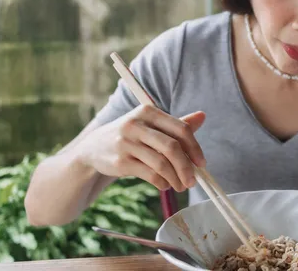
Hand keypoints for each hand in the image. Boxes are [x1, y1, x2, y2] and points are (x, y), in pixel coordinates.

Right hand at [79, 105, 206, 191]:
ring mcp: (126, 143)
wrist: (94, 148)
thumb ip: (177, 123)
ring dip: (175, 178)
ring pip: (161, 164)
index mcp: (148, 111)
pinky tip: (165, 185)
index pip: (180, 129)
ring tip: (180, 186)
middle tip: (193, 181)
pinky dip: (162, 182)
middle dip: (186, 167)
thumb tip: (203, 116)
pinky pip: (149, 174)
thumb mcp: (151, 125)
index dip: (195, 148)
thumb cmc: (132, 136)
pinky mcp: (120, 161)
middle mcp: (136, 124)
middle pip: (171, 147)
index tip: (202, 163)